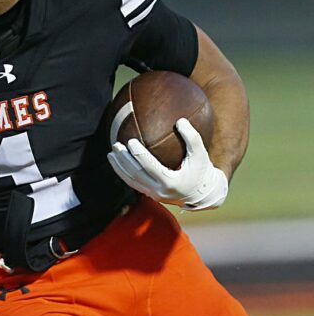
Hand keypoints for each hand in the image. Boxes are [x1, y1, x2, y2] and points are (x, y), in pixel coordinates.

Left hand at [107, 118, 227, 210]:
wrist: (203, 194)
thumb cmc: (202, 170)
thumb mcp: (201, 154)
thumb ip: (191, 137)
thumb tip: (180, 120)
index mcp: (171, 182)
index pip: (150, 167)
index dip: (138, 154)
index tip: (130, 141)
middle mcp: (160, 191)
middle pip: (136, 174)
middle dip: (123, 160)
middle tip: (116, 145)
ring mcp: (153, 195)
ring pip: (131, 181)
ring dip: (119, 167)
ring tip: (111, 153)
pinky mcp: (150, 195)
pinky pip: (133, 184)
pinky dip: (123, 173)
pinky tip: (117, 162)